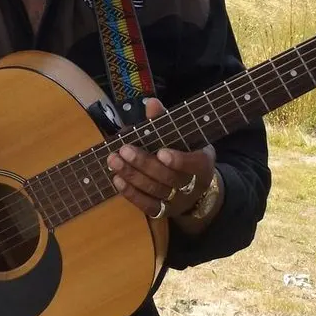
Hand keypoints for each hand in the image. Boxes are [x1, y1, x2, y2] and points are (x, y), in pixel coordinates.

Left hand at [107, 98, 214, 219]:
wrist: (197, 188)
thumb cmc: (187, 153)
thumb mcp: (184, 136)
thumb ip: (167, 121)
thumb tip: (152, 103)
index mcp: (202, 164)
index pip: (193, 164)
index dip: (178, 160)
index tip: (161, 152)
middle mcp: (192, 186)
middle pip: (168, 178)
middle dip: (144, 164)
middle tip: (124, 149)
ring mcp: (177, 201)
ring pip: (154, 191)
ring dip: (132, 176)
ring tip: (113, 160)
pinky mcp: (163, 212)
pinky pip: (146, 205)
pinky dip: (130, 193)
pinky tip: (117, 179)